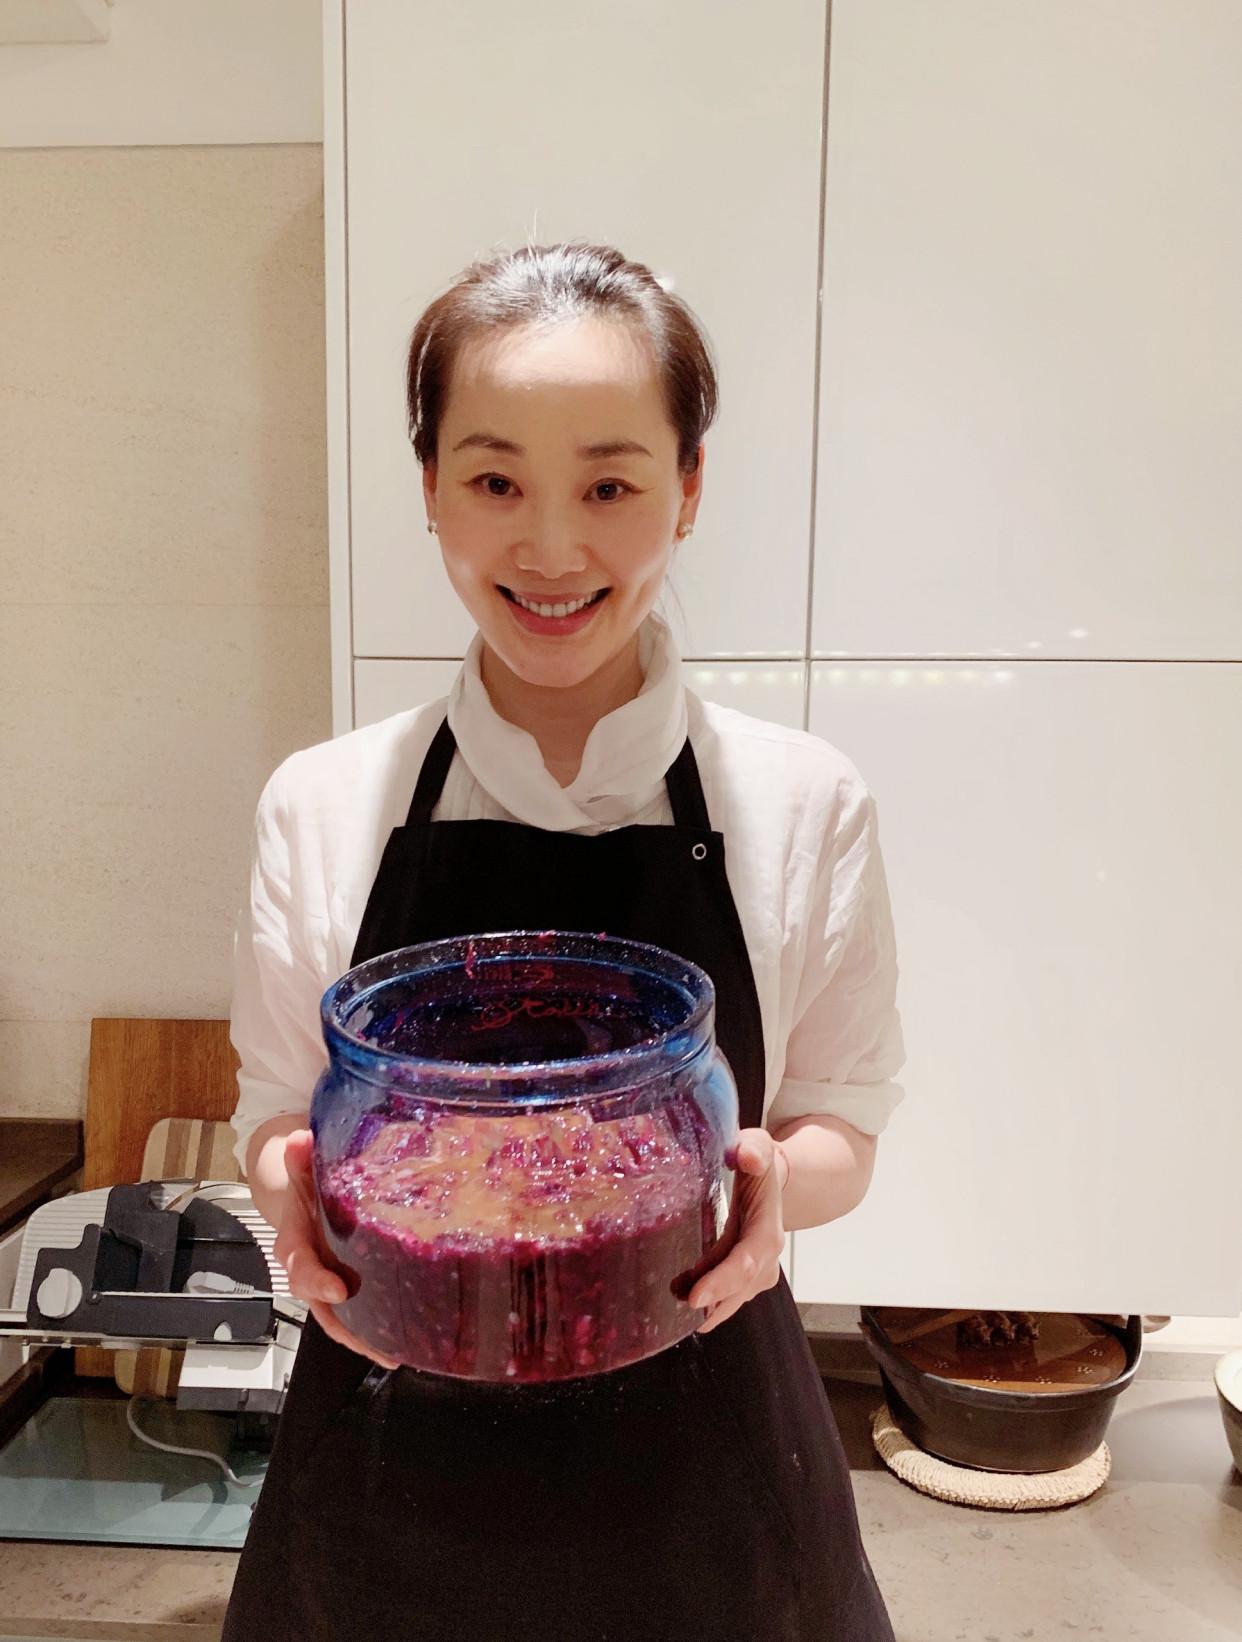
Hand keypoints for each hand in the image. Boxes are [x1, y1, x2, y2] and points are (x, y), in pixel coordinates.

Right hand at [274, 1129, 401, 1369]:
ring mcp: (327, 1281)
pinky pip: (357, 1314)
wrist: (296, 1194)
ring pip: (341, 1320)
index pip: (300, 1268)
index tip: (340, 1290)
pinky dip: (375, 1330)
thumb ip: (300, 1158)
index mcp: (294, 1243)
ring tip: (398, 1353)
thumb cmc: (302, 1182)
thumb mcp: (299, 1168)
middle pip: (322, 1307)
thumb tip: (300, 1138)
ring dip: (366, 1339)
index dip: (317, 1282)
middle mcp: (309, 1269)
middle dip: (349, 1329)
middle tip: (379, 1344)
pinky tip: (404, 1342)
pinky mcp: (346, 1286)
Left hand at [684, 1128, 788, 1333]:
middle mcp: (766, 1254)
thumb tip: (748, 1158)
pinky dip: (705, 1296)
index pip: (747, 1260)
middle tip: (676, 1309)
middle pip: (739, 1288)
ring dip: (705, 1303)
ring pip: (732, 1296)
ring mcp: (758, 1268)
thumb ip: (754, 1149)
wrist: (768, 1173)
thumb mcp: (757, 1145)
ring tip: (671, 1298)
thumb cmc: (757, 1159)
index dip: (723, 1280)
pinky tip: (679, 1292)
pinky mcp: (744, 1272)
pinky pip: (725, 1290)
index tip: (696, 1297)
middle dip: (710, 1302)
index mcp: (768, 1227)